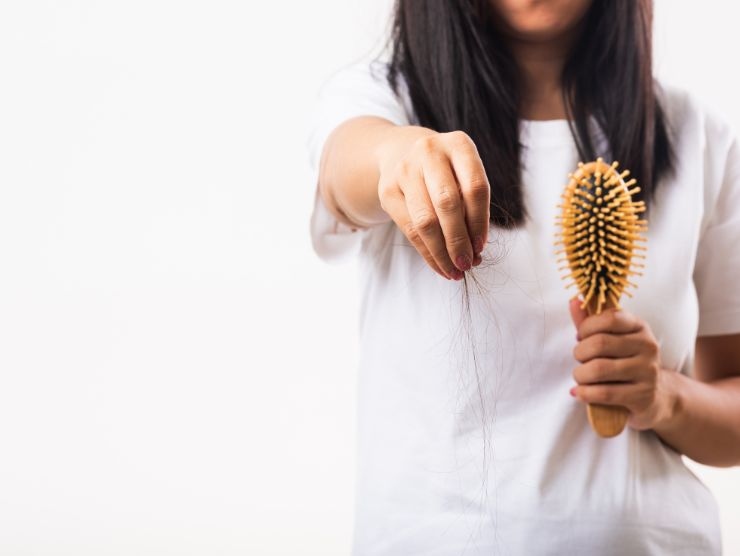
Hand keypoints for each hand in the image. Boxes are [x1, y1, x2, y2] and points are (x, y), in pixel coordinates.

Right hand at [377, 129, 490, 279]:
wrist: (404, 153)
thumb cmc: (446, 172)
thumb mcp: (465, 176)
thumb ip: (472, 207)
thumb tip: (475, 252)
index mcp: (459, 144)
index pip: (475, 187)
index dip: (480, 222)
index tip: (481, 247)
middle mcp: (429, 151)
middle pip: (447, 204)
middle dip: (458, 240)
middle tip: (467, 264)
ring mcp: (405, 169)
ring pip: (425, 220)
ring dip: (441, 252)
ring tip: (454, 271)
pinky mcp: (387, 189)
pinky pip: (408, 229)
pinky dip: (427, 253)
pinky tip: (439, 265)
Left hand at [568, 298, 677, 430]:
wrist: (656, 396)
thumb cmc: (624, 362)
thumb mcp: (611, 339)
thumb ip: (590, 322)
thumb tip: (573, 301)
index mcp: (639, 327)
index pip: (610, 318)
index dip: (587, 327)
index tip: (580, 337)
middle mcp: (648, 347)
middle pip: (600, 344)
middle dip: (580, 353)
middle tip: (580, 359)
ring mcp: (648, 372)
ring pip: (599, 369)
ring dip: (580, 374)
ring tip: (580, 376)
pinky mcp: (643, 396)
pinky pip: (604, 393)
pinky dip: (584, 393)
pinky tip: (579, 392)